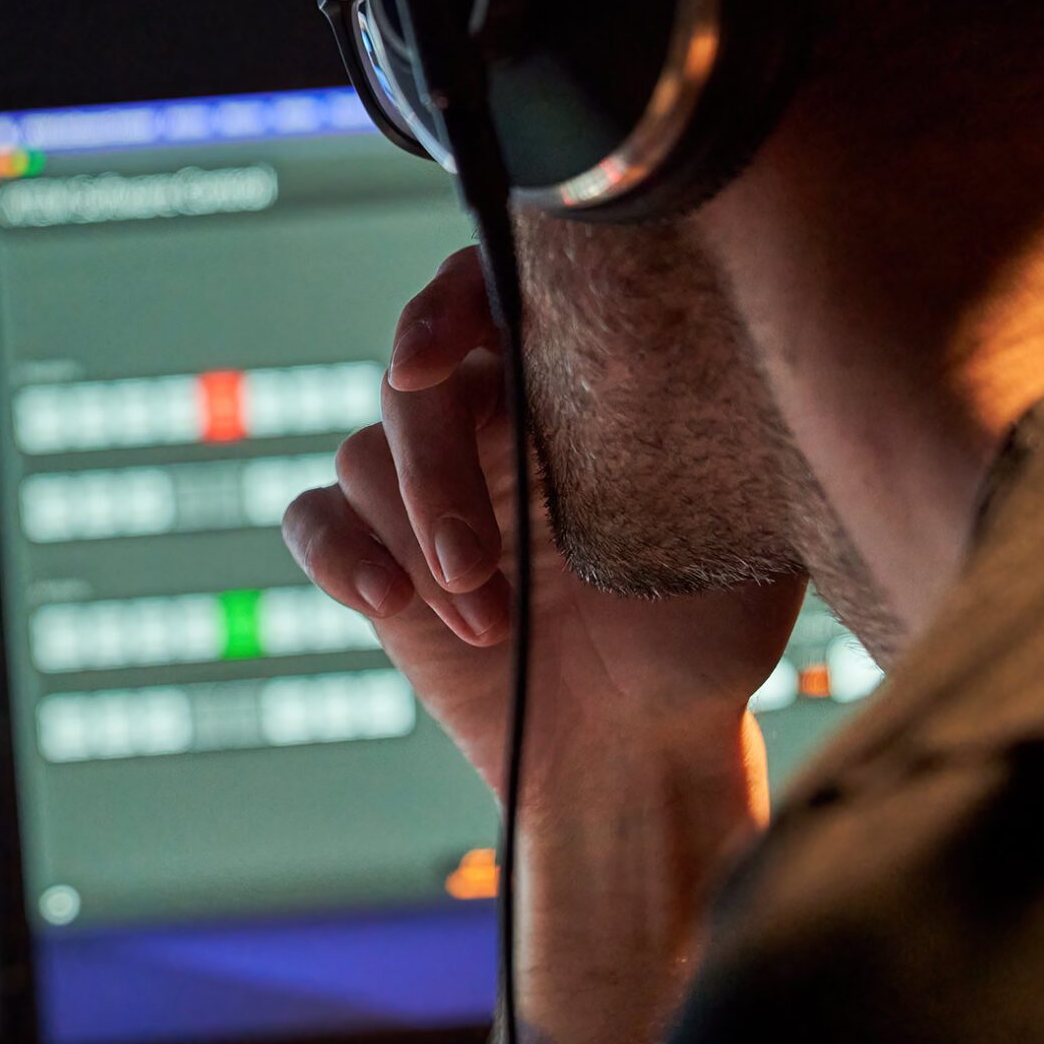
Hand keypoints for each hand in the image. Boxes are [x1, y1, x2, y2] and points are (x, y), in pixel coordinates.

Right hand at [282, 245, 802, 807]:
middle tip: (474, 564)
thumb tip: (679, 350)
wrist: (646, 748)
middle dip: (434, 472)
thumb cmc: (706, 629)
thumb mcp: (730, 519)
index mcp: (562, 382)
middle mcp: (483, 419)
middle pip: (413, 389)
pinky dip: (337, 553)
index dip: (446, 305)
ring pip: (362, 454)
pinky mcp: (375, 554)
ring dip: (413, 537)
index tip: (427, 359)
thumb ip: (690, 432)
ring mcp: (422, 487)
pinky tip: (387, 602)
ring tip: (488, 622)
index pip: (488, 294)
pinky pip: (313, 519)